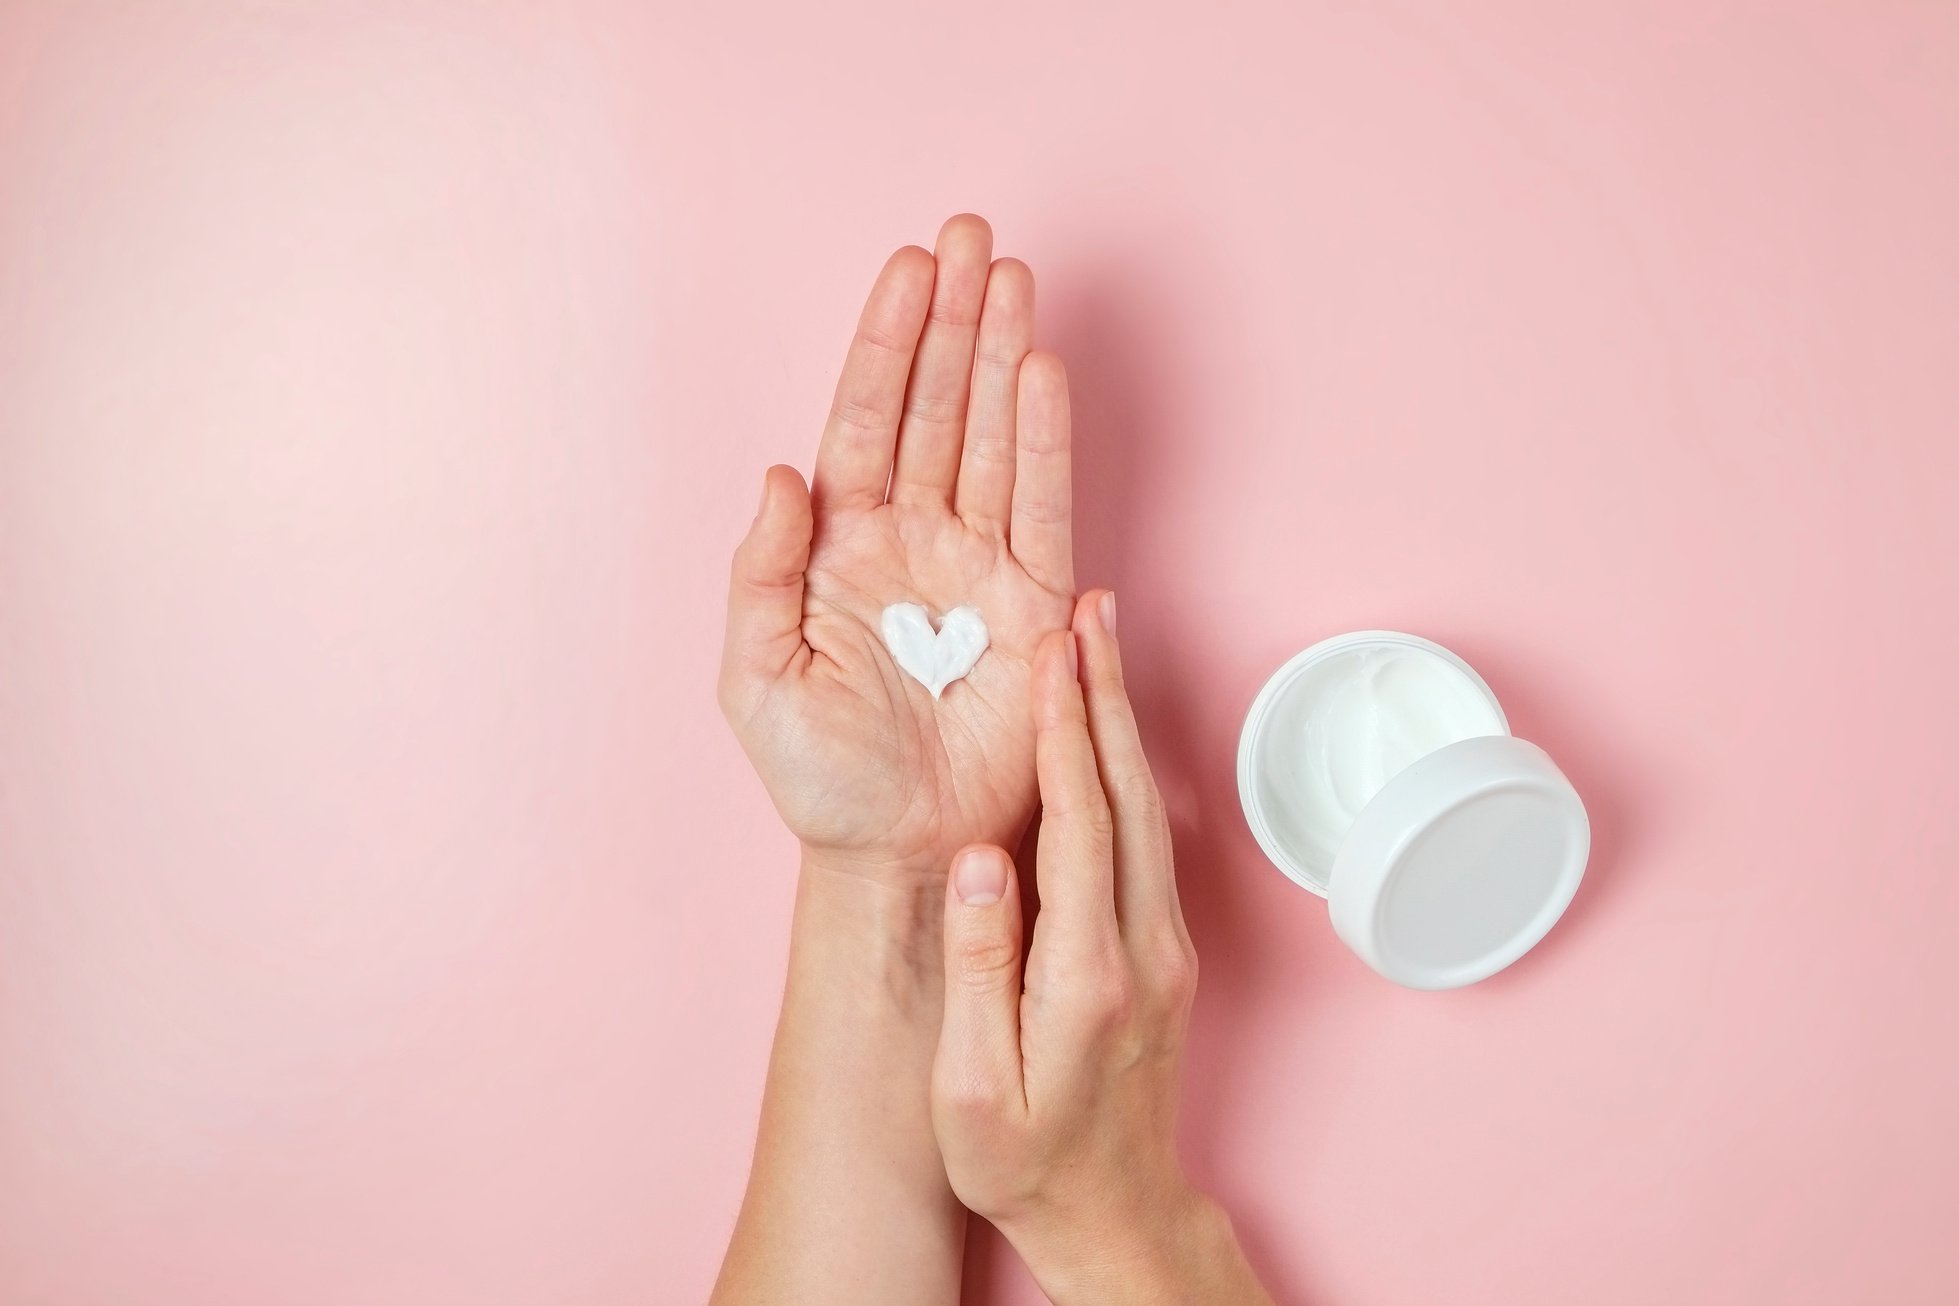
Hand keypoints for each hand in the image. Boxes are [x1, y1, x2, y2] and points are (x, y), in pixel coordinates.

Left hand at [719, 215, 1074, 885]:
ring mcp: (977, 566)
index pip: (866, 420)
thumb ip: (758, 571)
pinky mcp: (1034, 605)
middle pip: (936, 406)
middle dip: (952, 320)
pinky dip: (1044, 441)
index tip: (909, 267)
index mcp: (840, 546)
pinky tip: (1043, 374)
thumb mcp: (755, 677)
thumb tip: (781, 472)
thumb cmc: (823, 778)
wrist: (901, 852)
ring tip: (1014, 277)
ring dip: (1001, 355)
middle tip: (972, 235)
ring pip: (991, 437)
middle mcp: (913, 540)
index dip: (886, 342)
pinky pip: (1042, 506)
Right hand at [931, 592, 1273, 1304]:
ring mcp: (1165, 947)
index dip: (1065, 732)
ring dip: (1123, 721)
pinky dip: (1128, 769)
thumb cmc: (1026, 1162)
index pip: (1080, 825)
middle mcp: (1143, 949)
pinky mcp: (1166, 950)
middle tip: (1087, 609)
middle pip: (1129, 795)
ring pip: (1150, 809)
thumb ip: (980, 967)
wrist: (1112, 1214)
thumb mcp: (974, 1087)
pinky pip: (1150, 837)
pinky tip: (1108, 733)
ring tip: (1099, 643)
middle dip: (1105, 695)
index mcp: (1087, 975)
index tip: (1051, 654)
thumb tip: (978, 856)